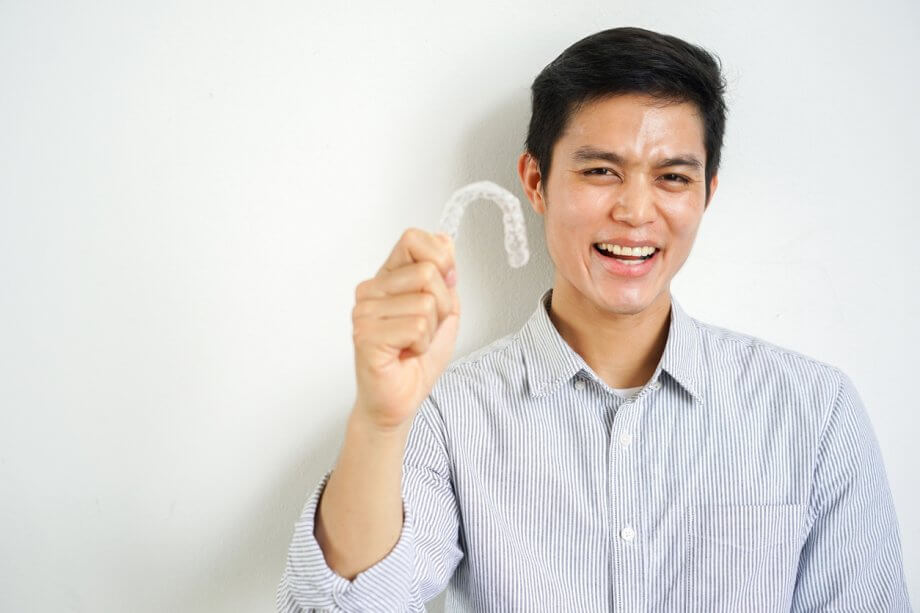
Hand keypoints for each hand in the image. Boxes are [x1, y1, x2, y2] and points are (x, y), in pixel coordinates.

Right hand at [350, 228, 459, 431]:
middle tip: (425, 329)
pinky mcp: (366, 335)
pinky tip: (405, 354)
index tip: (445, 283)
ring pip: (426, 302)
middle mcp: (370, 290)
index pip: (413, 238)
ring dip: (431, 330)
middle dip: (443, 305)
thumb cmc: (417, 359)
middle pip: (427, 271)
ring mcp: (364, 312)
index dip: (441, 258)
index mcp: (387, 278)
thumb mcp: (444, 309)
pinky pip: (417, 326)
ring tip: (413, 344)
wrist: (400, 400)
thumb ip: (445, 275)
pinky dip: (421, 345)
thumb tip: (445, 240)